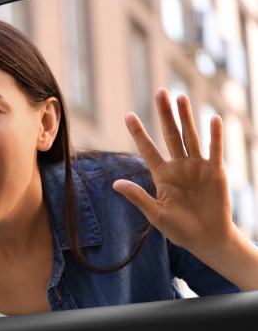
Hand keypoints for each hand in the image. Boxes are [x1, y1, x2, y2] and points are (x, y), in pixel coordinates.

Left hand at [113, 88, 236, 255]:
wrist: (206, 238)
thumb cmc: (179, 229)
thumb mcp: (155, 214)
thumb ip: (138, 197)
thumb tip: (114, 184)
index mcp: (161, 175)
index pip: (147, 149)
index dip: (138, 133)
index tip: (128, 115)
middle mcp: (178, 166)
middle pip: (170, 135)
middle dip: (164, 114)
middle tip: (159, 92)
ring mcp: (197, 167)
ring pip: (191, 136)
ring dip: (186, 117)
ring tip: (180, 97)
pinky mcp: (215, 171)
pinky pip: (214, 150)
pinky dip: (214, 136)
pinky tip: (212, 119)